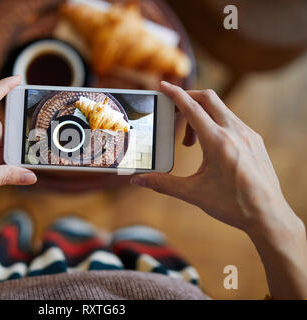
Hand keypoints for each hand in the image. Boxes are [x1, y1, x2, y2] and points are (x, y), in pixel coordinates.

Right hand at [132, 81, 302, 237]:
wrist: (269, 216)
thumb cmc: (233, 205)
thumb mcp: (193, 193)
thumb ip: (163, 184)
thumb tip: (139, 180)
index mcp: (218, 142)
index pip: (192, 108)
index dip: (175, 94)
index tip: (164, 85)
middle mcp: (235, 132)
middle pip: (208, 98)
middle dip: (188, 99)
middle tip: (173, 113)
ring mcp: (249, 135)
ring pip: (221, 109)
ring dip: (201, 116)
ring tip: (190, 143)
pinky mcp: (256, 141)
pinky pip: (232, 121)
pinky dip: (216, 124)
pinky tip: (210, 146)